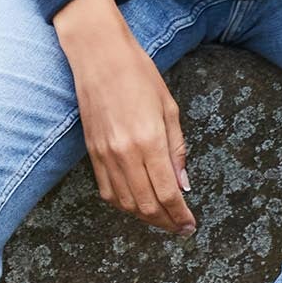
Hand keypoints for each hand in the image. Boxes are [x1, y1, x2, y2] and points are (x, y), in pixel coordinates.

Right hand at [59, 19, 197, 237]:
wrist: (99, 55)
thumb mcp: (169, 106)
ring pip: (126, 204)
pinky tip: (136, 203)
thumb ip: (176, 148)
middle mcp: (126, 153)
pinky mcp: (92, 152)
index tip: (190, 225)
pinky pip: (107, 191)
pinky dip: (123, 204)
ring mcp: (105, 155)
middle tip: (179, 227)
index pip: (168, 193)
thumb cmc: (138, 73)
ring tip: (162, 218)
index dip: (180, 216)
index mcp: (149, 140)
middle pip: (147, 205)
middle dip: (166, 222)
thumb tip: (183, 184)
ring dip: (146, 217)